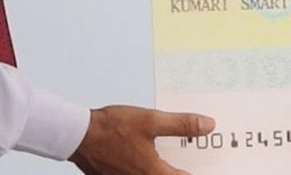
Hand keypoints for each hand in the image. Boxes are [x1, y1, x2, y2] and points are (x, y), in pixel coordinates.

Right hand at [69, 105, 214, 174]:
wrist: (77, 134)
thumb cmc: (111, 128)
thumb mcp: (151, 121)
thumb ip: (182, 125)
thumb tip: (208, 126)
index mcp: (153, 172)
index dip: (199, 172)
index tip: (212, 166)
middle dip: (182, 169)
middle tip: (194, 158)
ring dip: (165, 168)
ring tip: (174, 155)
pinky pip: (138, 174)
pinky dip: (149, 167)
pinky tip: (151, 154)